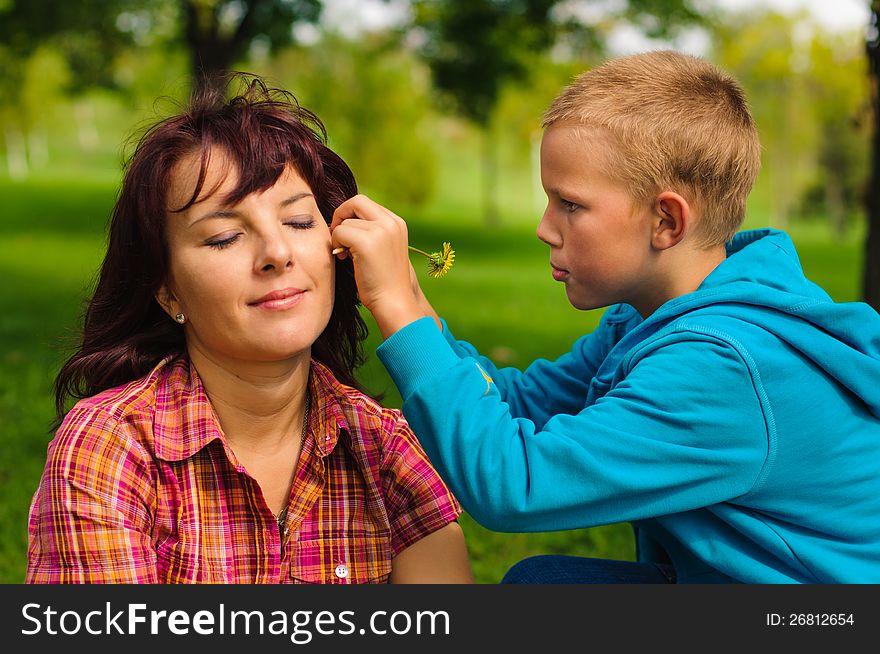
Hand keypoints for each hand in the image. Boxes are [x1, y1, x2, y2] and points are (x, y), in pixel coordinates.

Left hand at [330, 195, 424, 338]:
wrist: (394, 302)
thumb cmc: (385, 281)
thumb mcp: (384, 249)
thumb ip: (372, 232)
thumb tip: (345, 222)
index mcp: (397, 223)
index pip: (367, 204)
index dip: (352, 216)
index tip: (347, 234)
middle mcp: (391, 222)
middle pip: (357, 201)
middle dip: (341, 215)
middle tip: (338, 236)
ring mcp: (381, 231)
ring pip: (346, 220)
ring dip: (339, 236)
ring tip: (346, 255)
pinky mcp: (367, 242)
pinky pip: (340, 232)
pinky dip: (336, 244)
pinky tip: (345, 259)